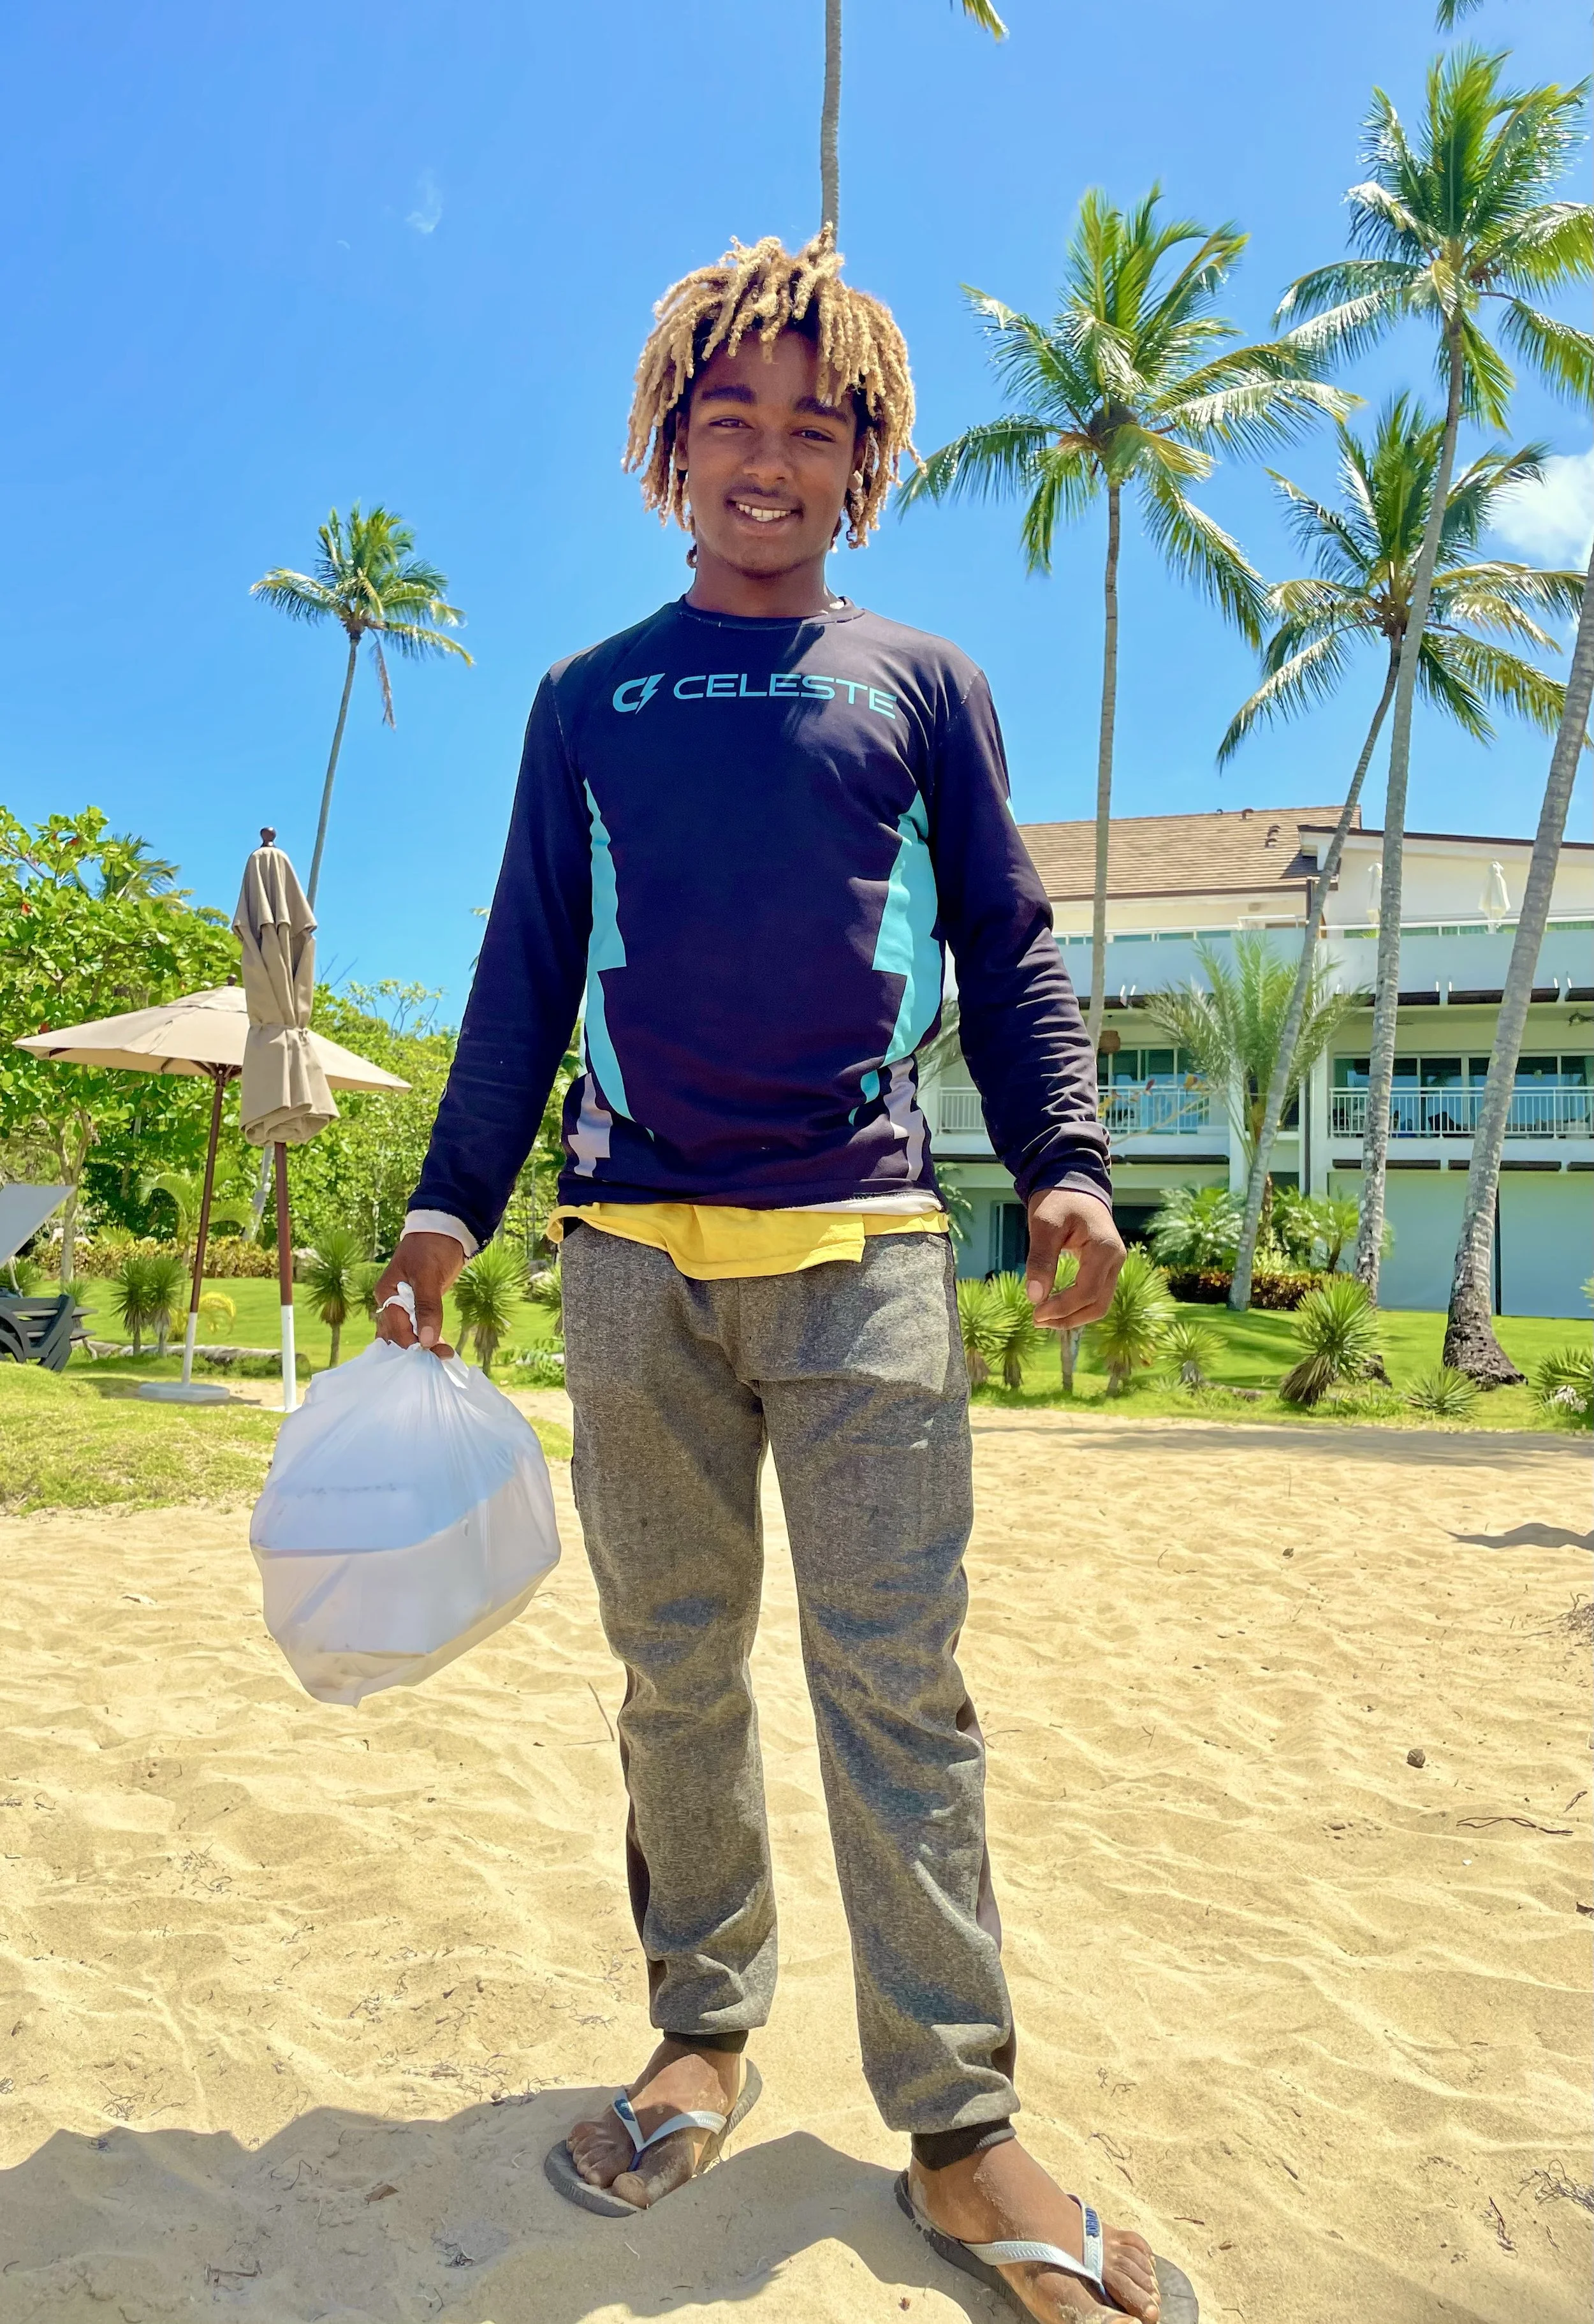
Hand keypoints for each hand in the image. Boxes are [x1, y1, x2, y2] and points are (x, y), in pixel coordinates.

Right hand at [373, 1232, 465, 1355]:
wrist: (446, 1228)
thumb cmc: (433, 1246)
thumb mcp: (428, 1275)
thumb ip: (426, 1306)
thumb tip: (425, 1339)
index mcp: (386, 1294)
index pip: (395, 1328)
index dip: (412, 1343)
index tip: (434, 1354)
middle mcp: (391, 1303)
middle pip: (397, 1335)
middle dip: (416, 1350)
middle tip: (442, 1359)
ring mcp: (404, 1305)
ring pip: (407, 1334)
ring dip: (423, 1347)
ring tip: (444, 1356)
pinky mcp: (418, 1306)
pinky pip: (418, 1328)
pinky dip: (427, 1339)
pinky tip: (441, 1348)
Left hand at [1024, 1188, 1124, 1328]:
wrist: (1073, 1183)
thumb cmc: (1058, 1200)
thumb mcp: (1044, 1225)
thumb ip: (1041, 1259)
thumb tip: (1034, 1297)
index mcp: (1104, 1248)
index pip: (1087, 1292)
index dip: (1062, 1309)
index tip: (1035, 1313)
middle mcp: (1116, 1259)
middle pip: (1099, 1305)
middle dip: (1068, 1319)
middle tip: (1037, 1320)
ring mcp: (1114, 1263)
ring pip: (1100, 1304)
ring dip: (1073, 1316)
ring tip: (1044, 1318)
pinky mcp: (1106, 1266)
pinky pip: (1096, 1294)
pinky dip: (1077, 1305)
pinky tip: (1055, 1307)